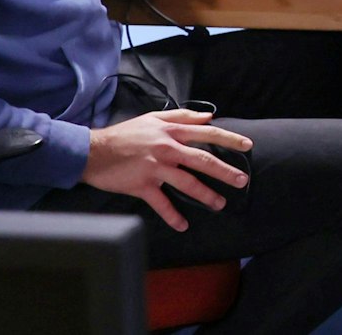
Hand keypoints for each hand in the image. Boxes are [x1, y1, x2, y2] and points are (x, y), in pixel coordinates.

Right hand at [80, 109, 251, 231]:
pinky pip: (161, 203)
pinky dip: (172, 216)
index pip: (208, 133)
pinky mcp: (142, 185)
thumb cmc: (124, 134)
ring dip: (206, 195)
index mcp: (172, 132)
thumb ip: (182, 116)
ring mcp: (155, 168)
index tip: (248, 146)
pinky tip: (183, 225)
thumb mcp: (153, 118)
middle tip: (242, 181)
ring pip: (187, 183)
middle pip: (203, 160)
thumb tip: (209, 116)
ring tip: (220, 204)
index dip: (230, 139)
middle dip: (226, 171)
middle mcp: (167, 149)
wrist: (93, 151)